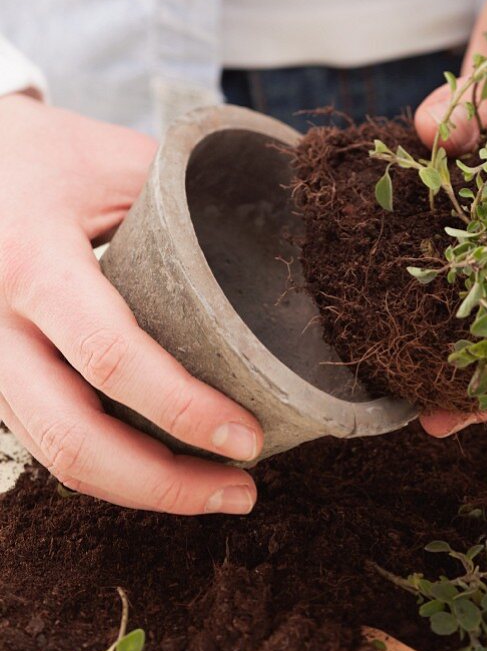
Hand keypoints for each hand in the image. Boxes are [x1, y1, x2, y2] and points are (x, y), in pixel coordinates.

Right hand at [0, 94, 262, 512]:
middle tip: (243, 491)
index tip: (248, 436)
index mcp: (32, 261)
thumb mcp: (109, 162)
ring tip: (216, 493)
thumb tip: (291, 234)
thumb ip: (185, 204)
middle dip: (165, 484)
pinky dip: (110, 472)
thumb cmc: (41, 157)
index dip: (183, 409)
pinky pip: (48, 447)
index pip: (110, 355)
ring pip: (57, 459)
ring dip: (141, 491)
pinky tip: (163, 474)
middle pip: (75, 439)